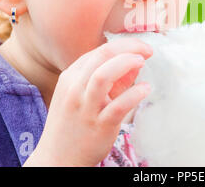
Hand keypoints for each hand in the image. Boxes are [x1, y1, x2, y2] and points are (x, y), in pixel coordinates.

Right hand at [24, 38, 152, 166]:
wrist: (57, 159)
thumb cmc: (73, 124)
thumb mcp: (83, 96)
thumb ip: (109, 79)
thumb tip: (135, 61)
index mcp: (70, 78)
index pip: (98, 51)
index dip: (124, 45)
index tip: (141, 48)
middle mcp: (75, 89)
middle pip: (101, 56)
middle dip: (128, 48)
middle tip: (147, 50)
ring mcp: (85, 108)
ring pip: (102, 76)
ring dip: (126, 63)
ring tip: (142, 62)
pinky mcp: (98, 126)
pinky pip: (117, 106)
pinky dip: (134, 94)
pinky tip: (145, 89)